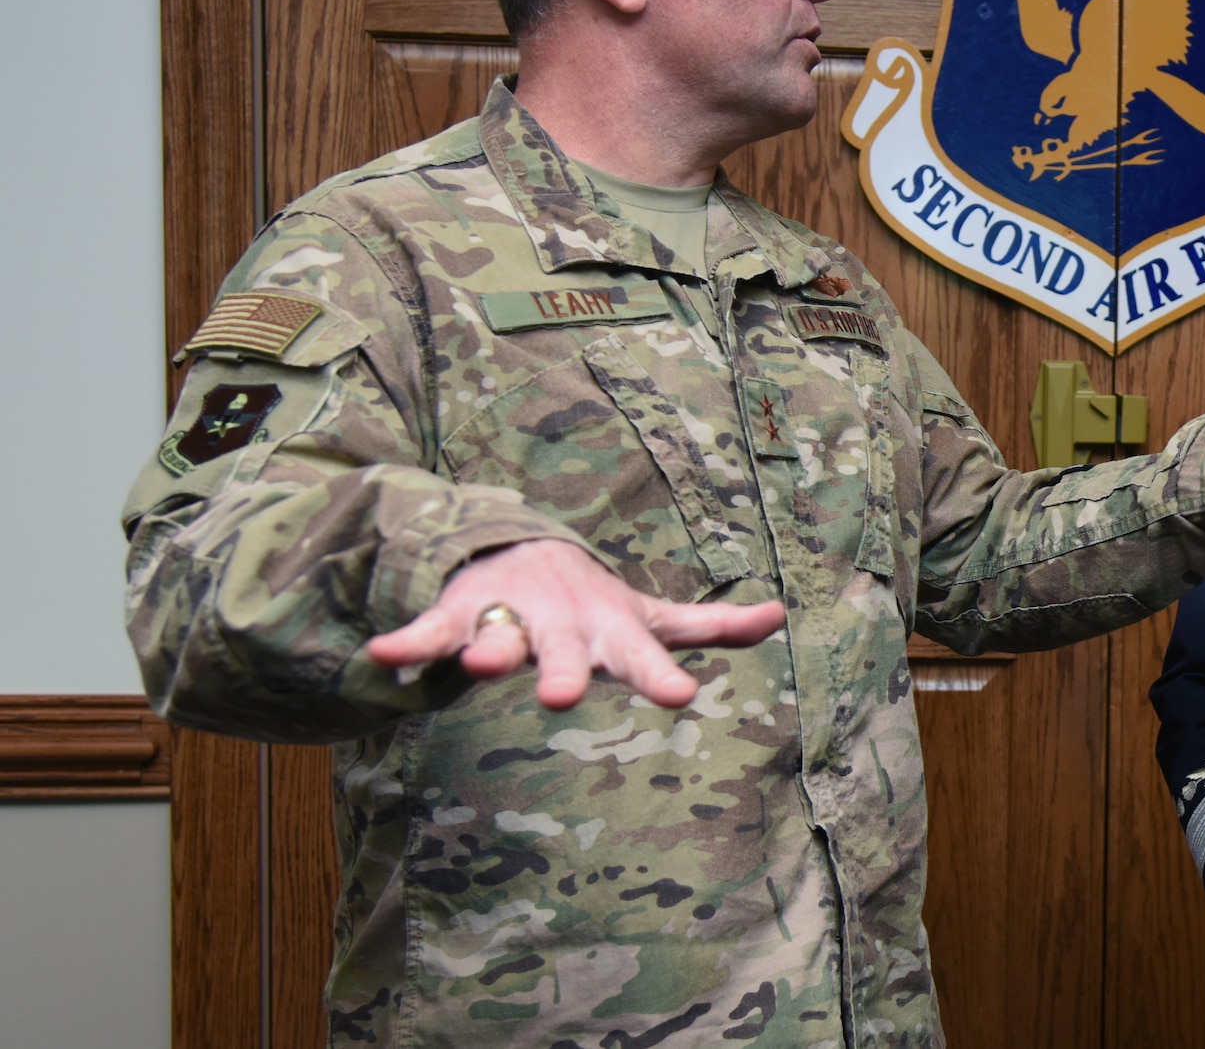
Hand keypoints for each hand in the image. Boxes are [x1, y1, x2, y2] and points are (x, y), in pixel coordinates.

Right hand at [365, 538, 786, 710]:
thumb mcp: (651, 617)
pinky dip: (409, 645)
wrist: (519, 549)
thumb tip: (780, 614)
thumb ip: (710, 624)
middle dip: (562, 672)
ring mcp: (510, 616)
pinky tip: (382, 658)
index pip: (642, 657)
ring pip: (500, 640)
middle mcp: (562, 623)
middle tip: (559, 698)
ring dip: (490, 652)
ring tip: (482, 664)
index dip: (660, 676)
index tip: (682, 697)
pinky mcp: (461, 615)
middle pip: (564, 654)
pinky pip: (432, 633)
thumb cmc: (594, 607)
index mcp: (610, 632)